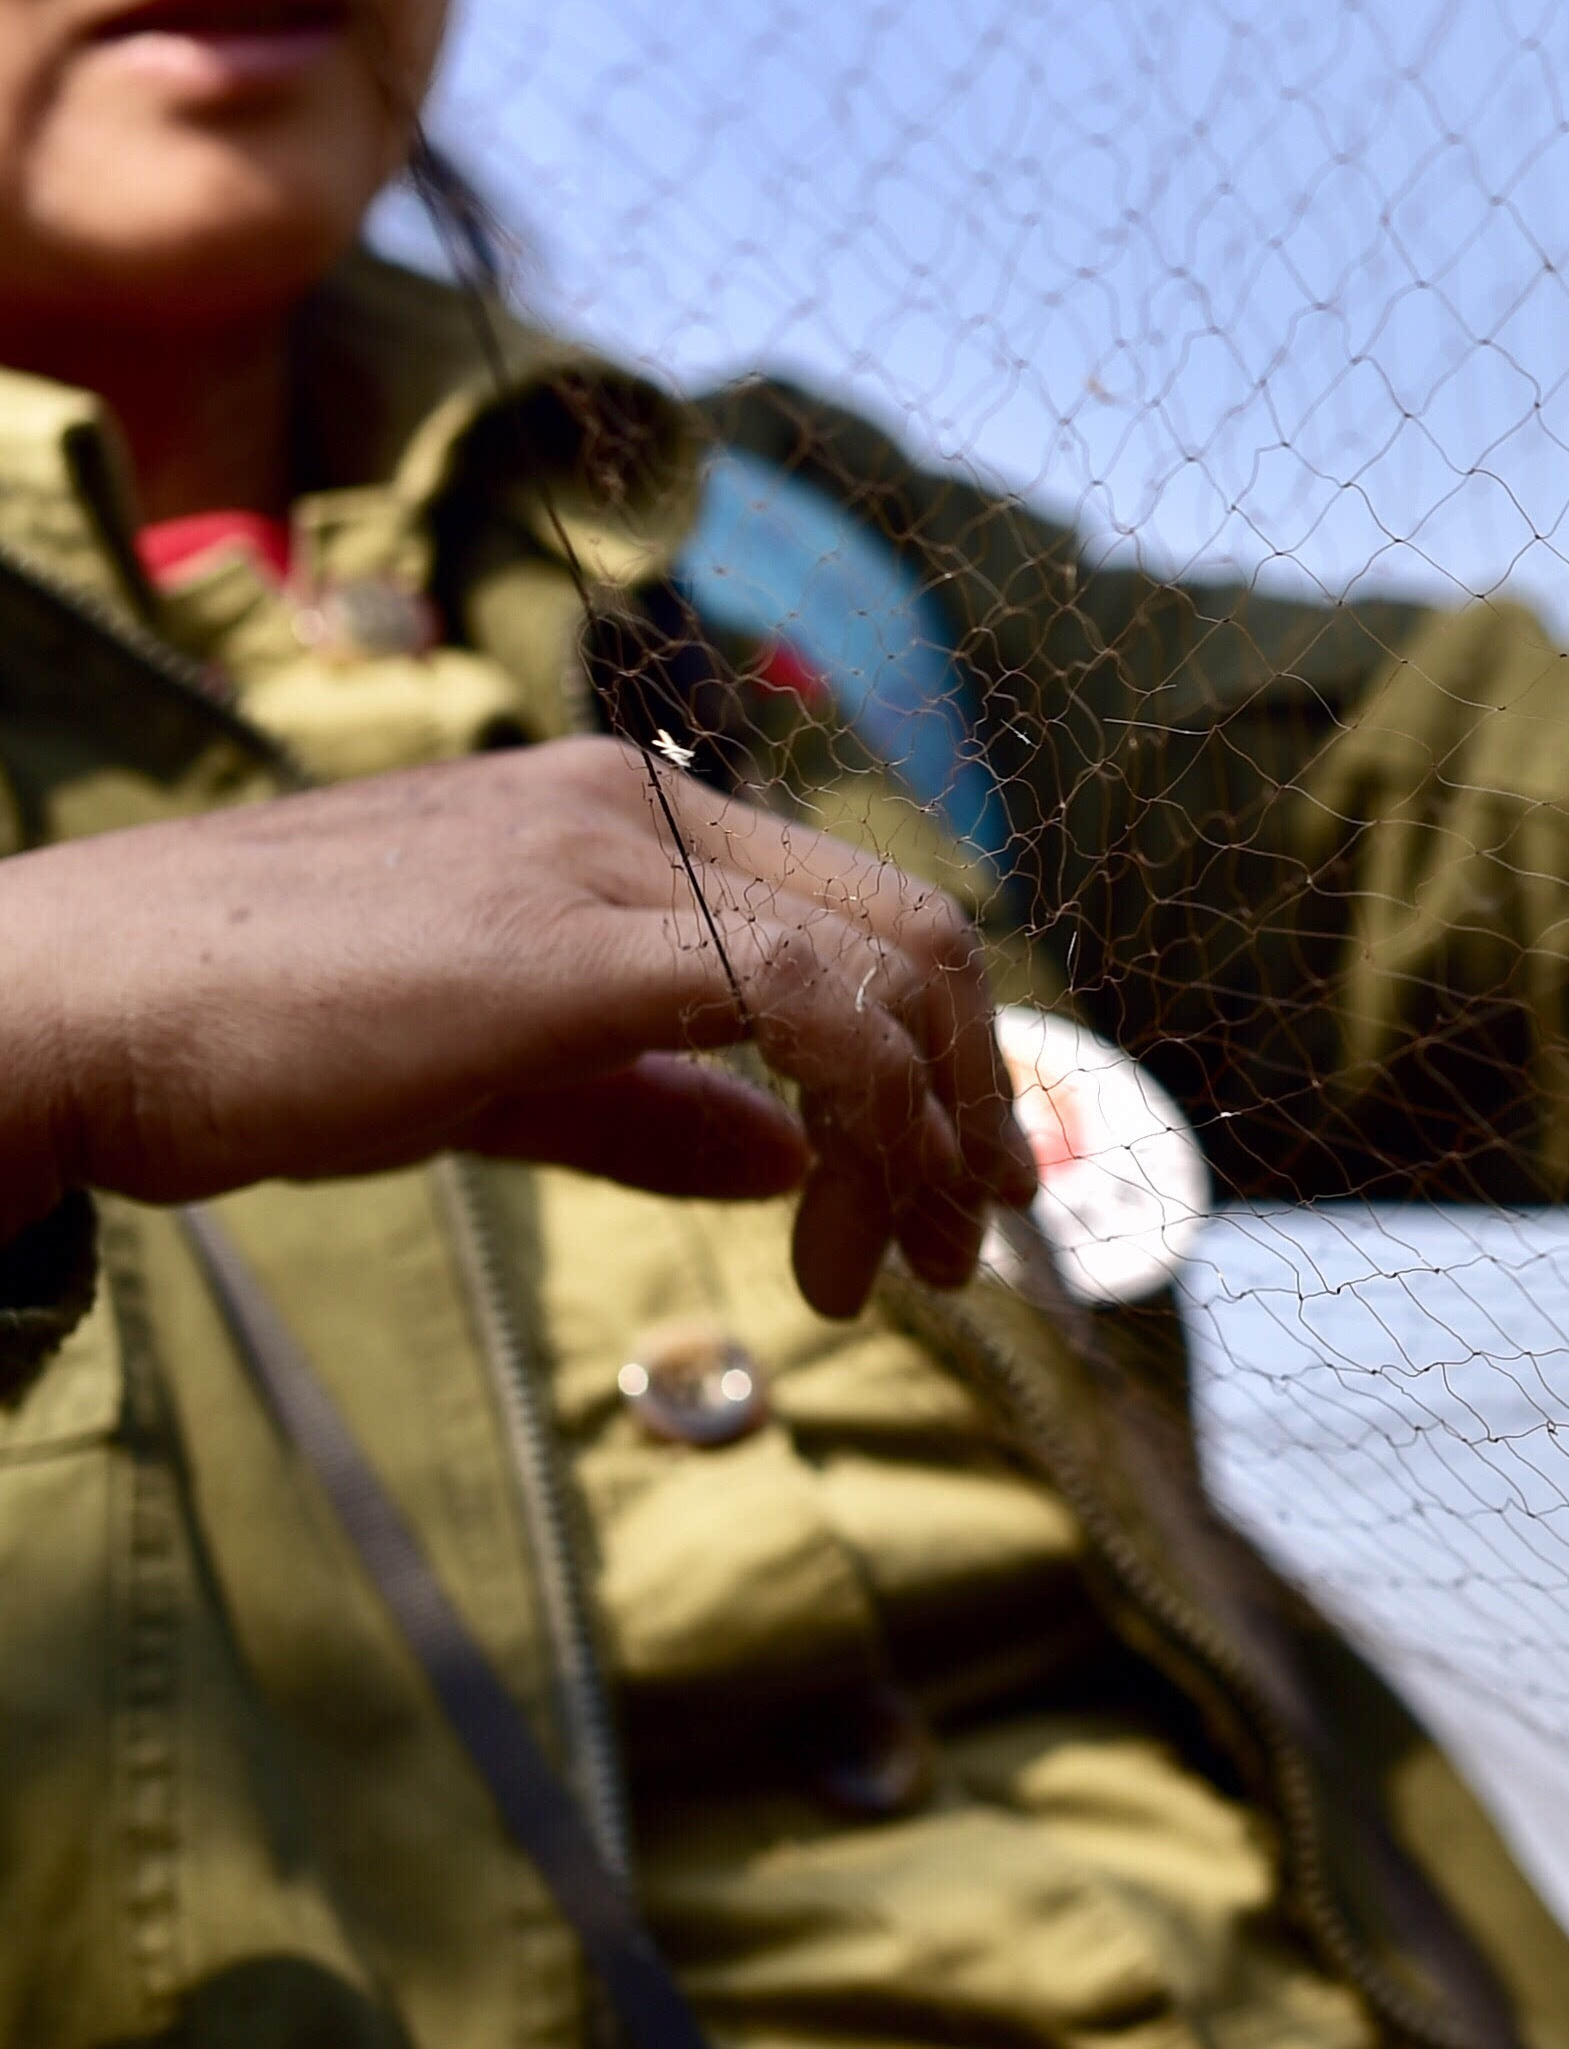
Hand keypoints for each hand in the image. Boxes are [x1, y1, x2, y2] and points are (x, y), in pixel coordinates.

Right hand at [0, 738, 1030, 1314]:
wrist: (70, 1005)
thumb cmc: (248, 1038)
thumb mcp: (489, 1069)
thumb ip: (648, 1102)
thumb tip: (785, 1153)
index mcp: (617, 813)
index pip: (855, 905)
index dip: (941, 1043)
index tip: (950, 1176)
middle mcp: (636, 806)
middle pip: (907, 930)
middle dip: (971, 1095)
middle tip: (971, 1237)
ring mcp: (612, 858)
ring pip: (882, 971)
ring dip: (928, 1136)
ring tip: (903, 1269)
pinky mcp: (580, 941)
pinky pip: (809, 1009)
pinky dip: (864, 1128)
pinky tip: (823, 1236)